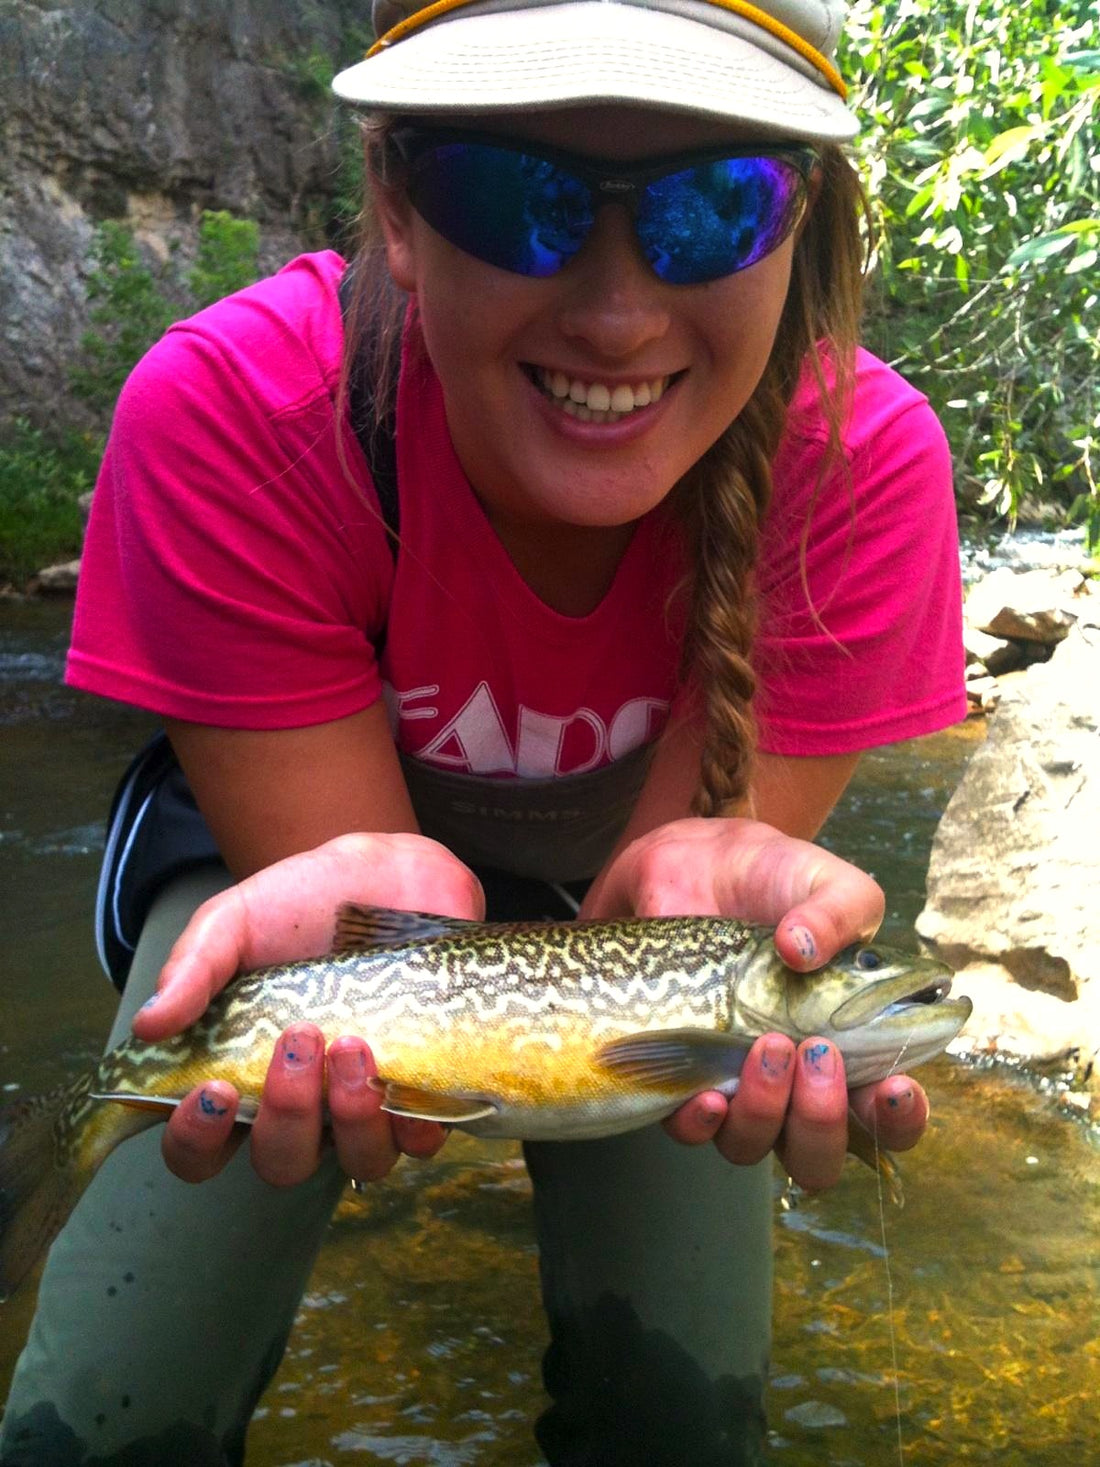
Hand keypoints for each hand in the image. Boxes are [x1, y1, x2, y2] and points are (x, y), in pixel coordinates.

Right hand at [134, 832, 484, 1185]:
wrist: (386, 873)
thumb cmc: (299, 907)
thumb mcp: (233, 922)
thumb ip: (192, 968)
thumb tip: (148, 1025)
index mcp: (242, 1079)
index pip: (202, 1149)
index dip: (197, 1141)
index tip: (213, 1089)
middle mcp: (303, 1108)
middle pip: (282, 1164)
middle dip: (287, 1115)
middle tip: (298, 1042)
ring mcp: (365, 1106)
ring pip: (360, 1162)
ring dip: (352, 1118)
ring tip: (352, 1044)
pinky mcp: (426, 1091)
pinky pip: (423, 1140)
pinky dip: (413, 1122)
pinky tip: (400, 1074)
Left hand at [582, 817, 928, 1188]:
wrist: (702, 866)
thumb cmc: (782, 883)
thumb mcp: (830, 885)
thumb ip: (839, 913)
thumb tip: (801, 949)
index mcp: (853, 1049)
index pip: (887, 1116)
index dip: (898, 1120)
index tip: (896, 1087)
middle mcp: (796, 1083)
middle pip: (819, 1156)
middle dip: (824, 1121)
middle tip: (820, 1054)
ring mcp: (737, 1084)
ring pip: (755, 1146)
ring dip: (766, 1111)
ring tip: (767, 1045)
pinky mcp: (682, 1074)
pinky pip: (690, 1128)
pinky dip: (701, 1120)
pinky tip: (707, 1090)